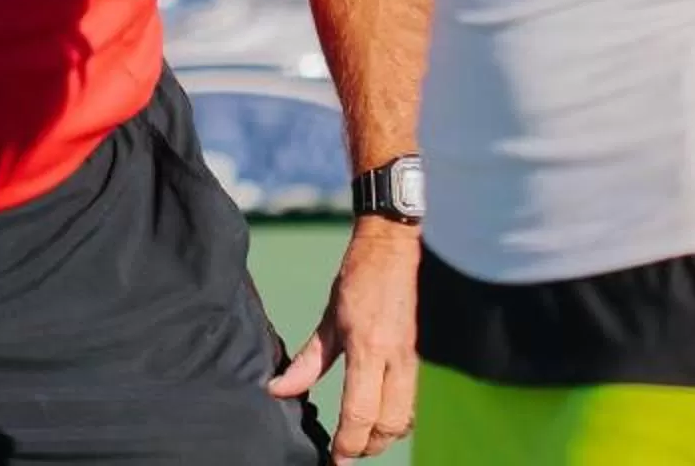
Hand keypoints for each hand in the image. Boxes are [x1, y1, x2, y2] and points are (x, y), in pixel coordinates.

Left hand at [269, 218, 418, 458]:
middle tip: (345, 454)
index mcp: (368, 348)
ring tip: (358, 443)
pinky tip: (376, 420)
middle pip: (389, 425)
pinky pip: (410, 403)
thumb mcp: (328, 318)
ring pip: (404, 418)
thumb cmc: (357, 280)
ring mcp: (410, 361)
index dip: (347, 443)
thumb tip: (279, 390)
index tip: (334, 459)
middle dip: (367, 447)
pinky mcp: (415, 359)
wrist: (392, 251)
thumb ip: (307, 361)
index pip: (360, 411)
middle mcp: (395, 360)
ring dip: (383, 438)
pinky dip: (395, 421)